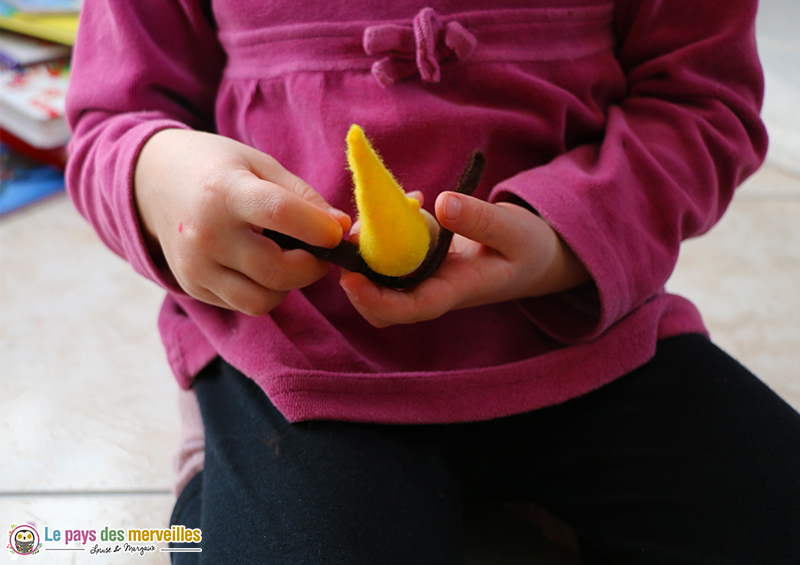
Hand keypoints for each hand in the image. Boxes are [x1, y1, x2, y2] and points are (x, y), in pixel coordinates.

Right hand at [134, 129, 349, 315]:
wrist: (153, 181)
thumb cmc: (218, 168)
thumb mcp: (260, 165)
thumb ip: (302, 197)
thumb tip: (340, 228)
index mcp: (224, 190)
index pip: (280, 213)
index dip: (318, 228)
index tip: (338, 233)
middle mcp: (205, 234)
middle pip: (276, 270)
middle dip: (312, 266)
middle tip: (320, 251)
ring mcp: (195, 266)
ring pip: (263, 300)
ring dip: (289, 285)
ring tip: (290, 259)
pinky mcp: (192, 287)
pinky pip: (244, 304)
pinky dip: (264, 290)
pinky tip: (261, 265)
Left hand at [340, 191, 589, 326]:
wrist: (534, 255)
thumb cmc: (528, 247)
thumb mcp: (513, 230)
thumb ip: (481, 219)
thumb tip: (443, 204)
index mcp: (457, 290)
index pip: (411, 308)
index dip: (376, 300)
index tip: (350, 278)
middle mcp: (434, 290)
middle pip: (382, 306)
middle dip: (358, 278)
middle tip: (357, 230)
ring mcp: (425, 278)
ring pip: (381, 279)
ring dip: (372, 248)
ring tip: (393, 206)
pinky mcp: (420, 261)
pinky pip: (392, 254)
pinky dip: (389, 229)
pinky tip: (414, 201)